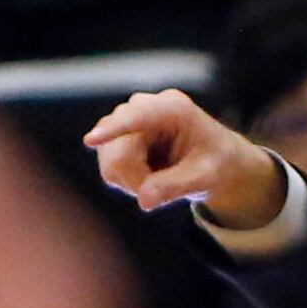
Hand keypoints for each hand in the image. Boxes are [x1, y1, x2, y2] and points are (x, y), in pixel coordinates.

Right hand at [85, 88, 286, 226]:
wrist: (214, 159)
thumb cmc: (216, 162)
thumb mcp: (205, 177)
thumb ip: (176, 186)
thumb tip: (144, 200)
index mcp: (173, 108)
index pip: (137, 117)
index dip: (114, 130)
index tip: (90, 140)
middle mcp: (144, 106)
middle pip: (118, 151)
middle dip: (136, 179)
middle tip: (162, 191)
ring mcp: (125, 119)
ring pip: (109, 161)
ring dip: (133, 181)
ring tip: (162, 180)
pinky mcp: (115, 135)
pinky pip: (108, 167)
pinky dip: (128, 180)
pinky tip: (150, 175)